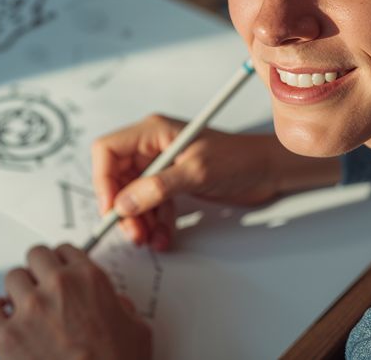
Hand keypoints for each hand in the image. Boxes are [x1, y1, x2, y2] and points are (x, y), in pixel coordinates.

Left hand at [0, 244, 150, 359]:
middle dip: (38, 270)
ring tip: (24, 307)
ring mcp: (30, 309)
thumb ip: (124, 309)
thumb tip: (118, 307)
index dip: (62, 262)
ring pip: (12, 278)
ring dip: (18, 291)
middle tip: (41, 286)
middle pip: (36, 256)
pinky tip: (4, 320)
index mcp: (90, 280)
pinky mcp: (7, 336)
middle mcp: (58, 287)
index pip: (66, 250)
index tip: (60, 271)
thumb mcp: (138, 331)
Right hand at [91, 114, 287, 250]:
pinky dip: (154, 221)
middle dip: (122, 207)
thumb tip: (124, 204)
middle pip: (117, 177)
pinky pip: (151, 203)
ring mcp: (162, 163)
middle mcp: (153, 145)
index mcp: (153, 131)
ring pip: (133, 194)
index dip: (103, 180)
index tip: (111, 209)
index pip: (108, 150)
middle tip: (133, 232)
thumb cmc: (238, 159)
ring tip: (149, 238)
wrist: (267, 171)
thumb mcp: (196, 173)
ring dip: (138, 219)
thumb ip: (158, 188)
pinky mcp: (172, 181)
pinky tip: (163, 236)